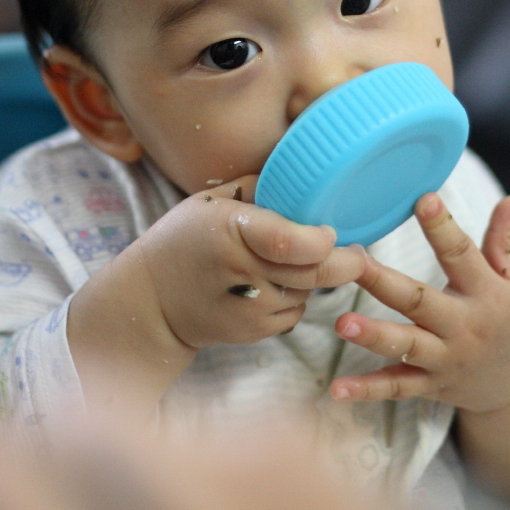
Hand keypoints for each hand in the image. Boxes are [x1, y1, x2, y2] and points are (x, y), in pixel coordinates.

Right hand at [136, 176, 364, 347]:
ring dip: (315, 278)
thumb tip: (303, 177)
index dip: (320, 240)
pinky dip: (294, 298)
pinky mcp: (252, 332)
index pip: (288, 242)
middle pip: (314, 273)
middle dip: (347, 263)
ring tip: (298, 263)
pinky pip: (294, 313)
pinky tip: (274, 285)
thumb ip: (257, 188)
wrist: (149, 302)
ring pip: (308, 293)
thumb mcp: (210, 201)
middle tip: (359, 252)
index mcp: (230, 231)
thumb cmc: (182, 240)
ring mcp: (248, 308)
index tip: (331, 232)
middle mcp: (242, 272)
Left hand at [330, 191, 509, 411]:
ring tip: (342, 323)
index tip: (423, 200)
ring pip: (405, 345)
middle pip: (419, 300)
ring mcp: (446, 359)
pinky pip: (397, 388)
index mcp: (485, 292)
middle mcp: (464, 326)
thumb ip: (504, 239)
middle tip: (352, 262)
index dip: (442, 227)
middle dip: (384, 282)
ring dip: (373, 335)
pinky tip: (337, 388)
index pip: (461, 254)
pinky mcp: (432, 386)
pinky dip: (368, 390)